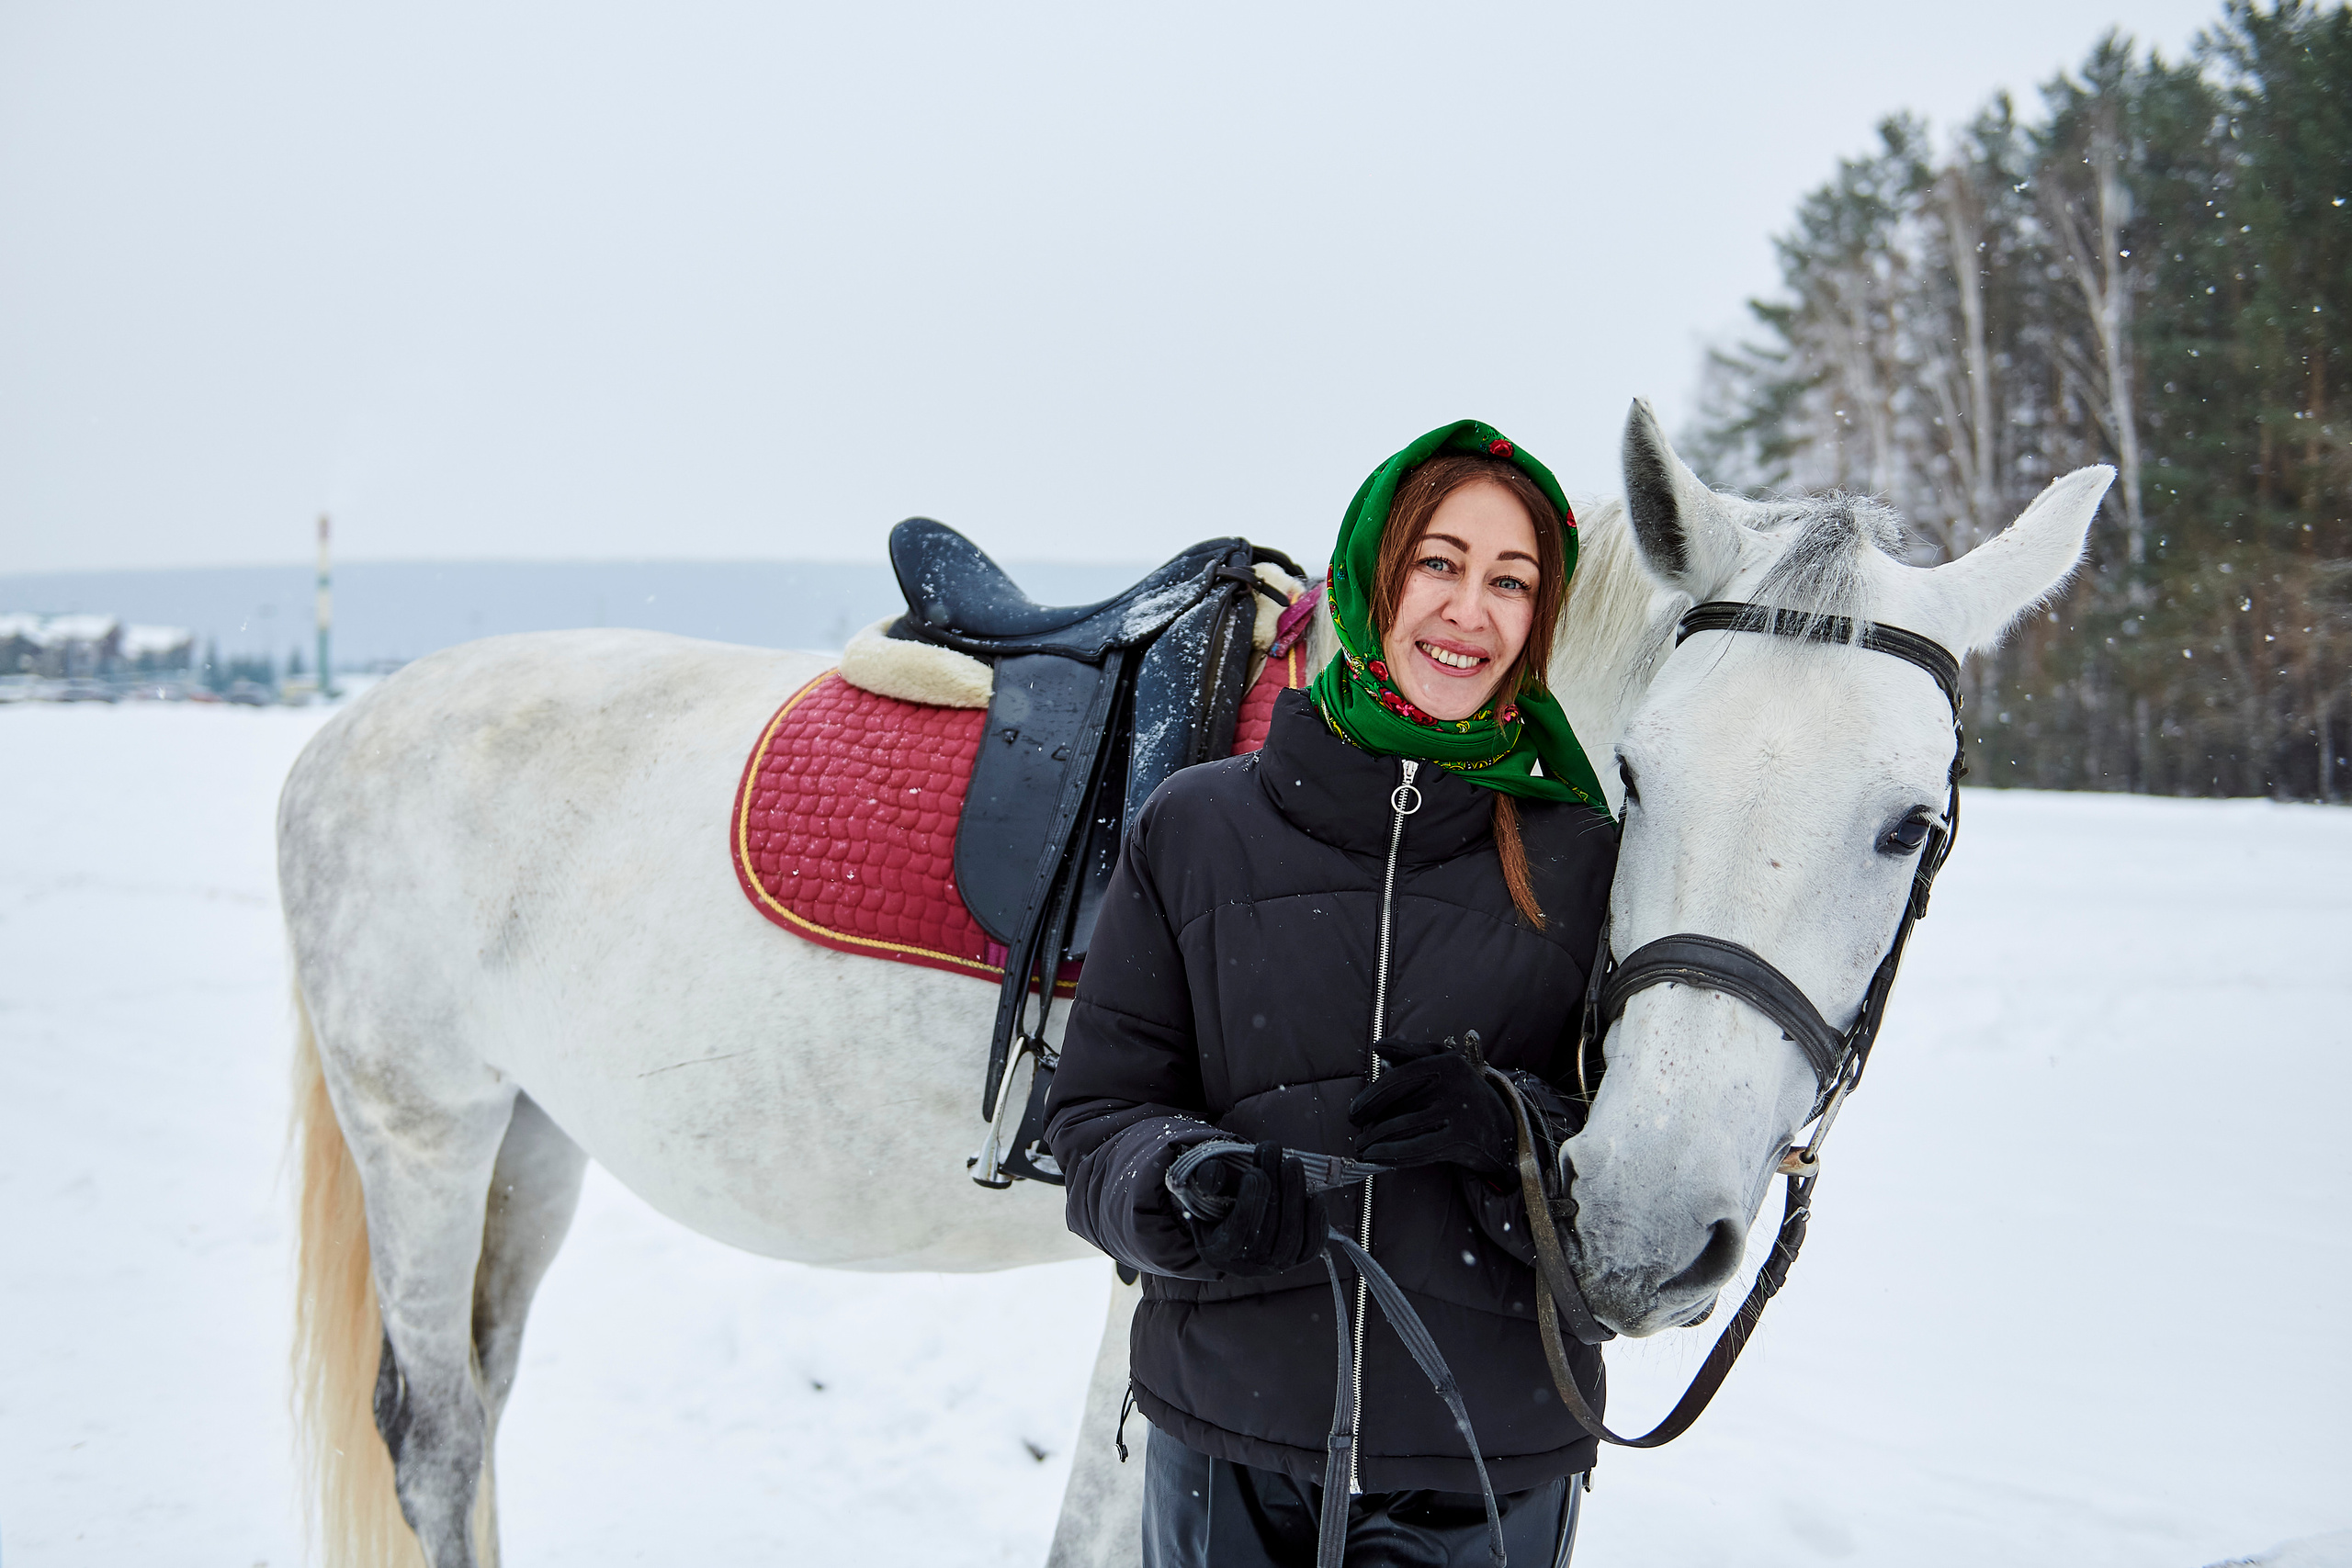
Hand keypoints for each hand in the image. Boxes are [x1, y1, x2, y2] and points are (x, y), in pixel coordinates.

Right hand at [1181, 1142, 1328, 1276]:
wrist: (1234, 1224)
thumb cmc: (1218, 1204)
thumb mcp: (1205, 1190)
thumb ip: (1208, 1179)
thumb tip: (1216, 1172)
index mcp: (1219, 1252)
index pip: (1239, 1234)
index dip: (1249, 1204)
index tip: (1254, 1173)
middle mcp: (1247, 1266)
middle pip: (1268, 1232)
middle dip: (1275, 1188)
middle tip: (1277, 1154)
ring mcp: (1274, 1265)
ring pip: (1292, 1239)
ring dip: (1295, 1196)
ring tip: (1293, 1163)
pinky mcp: (1296, 1260)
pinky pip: (1311, 1247)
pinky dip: (1317, 1222)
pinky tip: (1315, 1195)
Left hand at [1347, 1037, 1516, 1181]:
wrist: (1506, 1130)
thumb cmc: (1463, 1094)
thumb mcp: (1443, 1065)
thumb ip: (1410, 1053)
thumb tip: (1379, 1048)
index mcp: (1446, 1062)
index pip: (1396, 1079)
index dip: (1370, 1098)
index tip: (1354, 1112)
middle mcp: (1453, 1085)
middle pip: (1397, 1106)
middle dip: (1371, 1123)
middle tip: (1358, 1132)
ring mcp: (1459, 1113)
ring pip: (1402, 1129)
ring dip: (1375, 1142)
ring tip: (1363, 1147)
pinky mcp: (1461, 1140)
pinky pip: (1416, 1149)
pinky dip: (1390, 1155)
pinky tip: (1374, 1158)